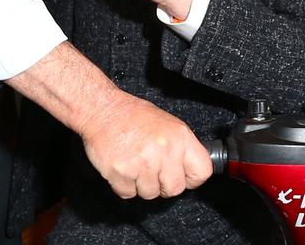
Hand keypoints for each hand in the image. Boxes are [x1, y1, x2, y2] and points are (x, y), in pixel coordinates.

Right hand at [6, 43, 212, 199]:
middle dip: (164, 185)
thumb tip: (190, 170)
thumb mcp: (168, 124)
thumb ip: (181, 148)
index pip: (202, 171)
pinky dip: (125, 185)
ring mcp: (142, 163)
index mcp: (180, 137)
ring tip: (136, 164)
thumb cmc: (133, 115)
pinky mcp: (120, 172)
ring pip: (151, 194)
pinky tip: (124, 167)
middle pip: (175, 189)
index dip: (192, 178)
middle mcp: (164, 150)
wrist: (102, 109)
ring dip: (142, 184)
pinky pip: (128, 194)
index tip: (183, 177)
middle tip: (153, 171)